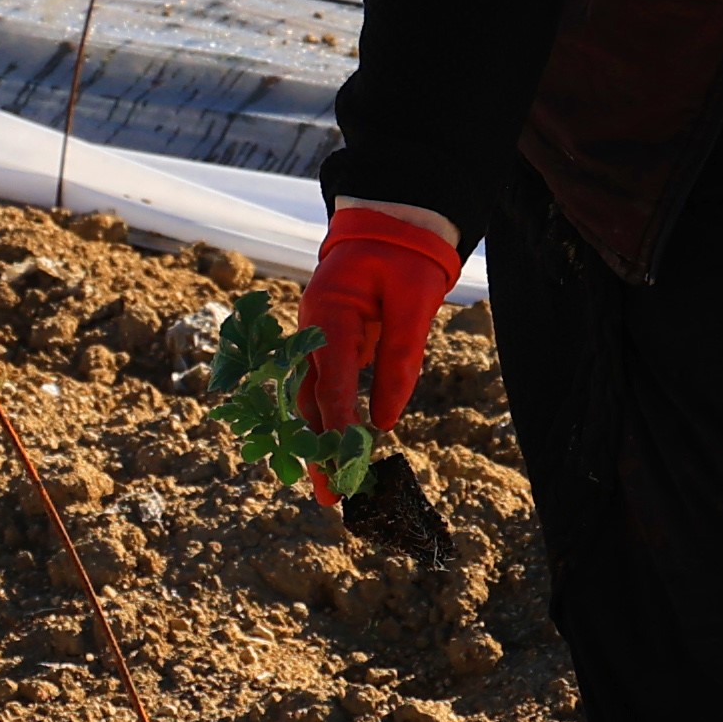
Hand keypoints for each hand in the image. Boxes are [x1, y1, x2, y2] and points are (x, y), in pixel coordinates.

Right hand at [292, 202, 462, 489]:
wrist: (388, 223)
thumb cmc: (404, 256)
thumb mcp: (414, 301)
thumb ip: (402, 357)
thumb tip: (387, 421)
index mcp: (328, 314)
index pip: (330, 382)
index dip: (338, 428)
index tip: (343, 468)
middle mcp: (310, 330)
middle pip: (308, 399)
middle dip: (316, 450)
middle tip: (328, 497)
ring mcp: (315, 338)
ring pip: (310, 398)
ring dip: (318, 441)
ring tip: (328, 486)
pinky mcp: (328, 344)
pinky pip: (323, 388)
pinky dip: (328, 421)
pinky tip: (337, 452)